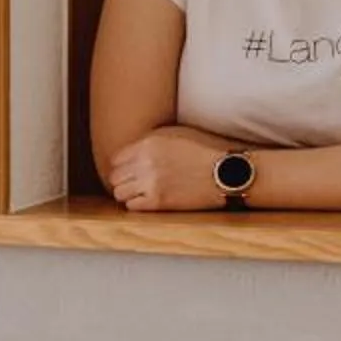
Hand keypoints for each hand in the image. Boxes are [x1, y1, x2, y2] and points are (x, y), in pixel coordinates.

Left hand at [104, 125, 230, 211]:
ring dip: (127, 194)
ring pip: (120, 193)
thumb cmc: (204, 152)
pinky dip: (136, 204)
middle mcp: (145, 162)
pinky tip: (146, 201)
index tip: (128, 171)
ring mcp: (151, 182)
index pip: (116, 158)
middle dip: (122, 180)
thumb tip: (131, 151)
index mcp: (148, 144)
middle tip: (131, 184)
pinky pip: (132, 206)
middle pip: (115, 177)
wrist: (225, 172)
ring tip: (138, 193)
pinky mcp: (158, 201)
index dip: (121, 166)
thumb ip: (150, 141)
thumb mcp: (175, 135)